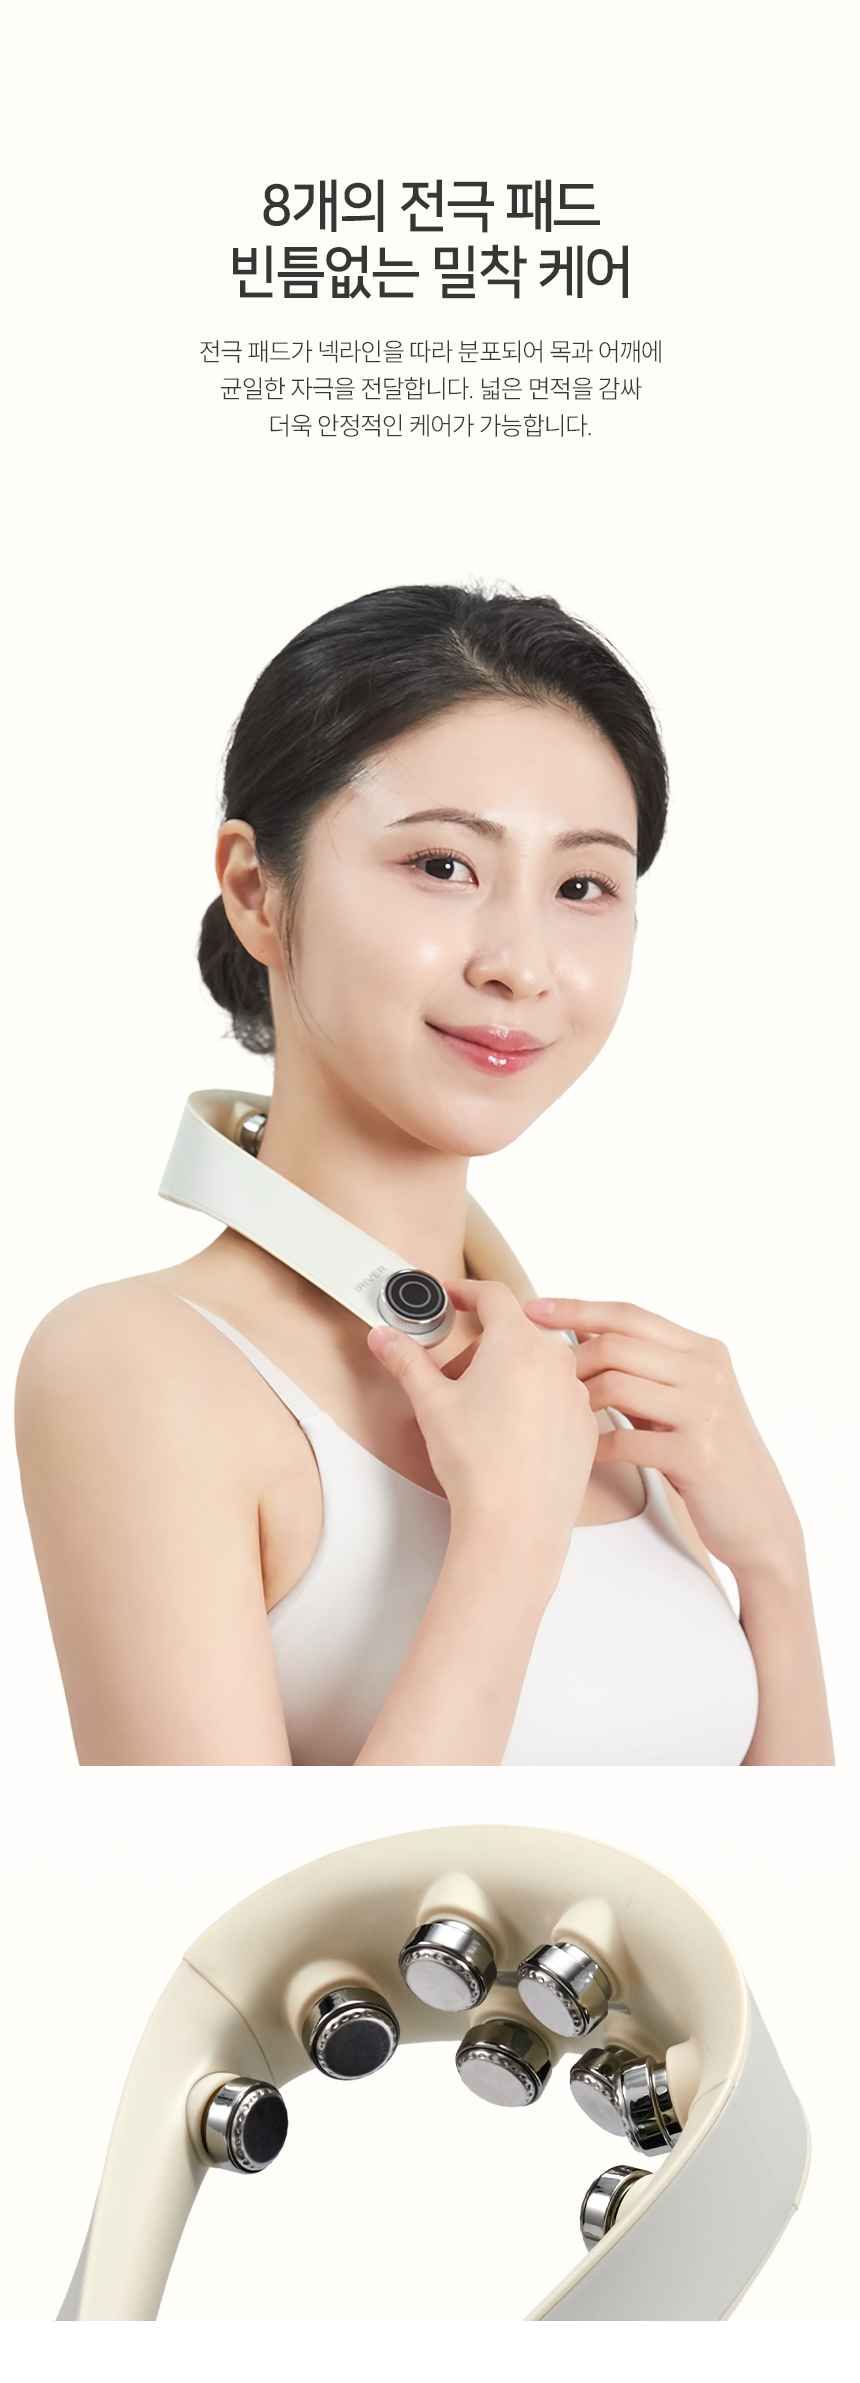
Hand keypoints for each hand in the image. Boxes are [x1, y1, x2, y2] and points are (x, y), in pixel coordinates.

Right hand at [368, 1279, 597, 1578]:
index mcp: (517, 1344)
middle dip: (481, 1347)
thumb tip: (385, 1338)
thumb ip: (406, 1360)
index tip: (452, 1296)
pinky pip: (557, 1398)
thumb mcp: (430, 1403)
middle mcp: (555, 1361)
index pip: (492, 1295)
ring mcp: (575, 1394)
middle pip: (514, 1333)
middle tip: (452, 1377)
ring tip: (482, 1410)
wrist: (516, 1521)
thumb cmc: (479, 1464)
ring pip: (538, 1366)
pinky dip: (534, 1402)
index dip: (465, 1291)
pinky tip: (511, 1434)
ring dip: (509, 1374)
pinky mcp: (584, 1425)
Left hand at [525, 1297, 803, 1578]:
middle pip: (617, 1346)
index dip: (576, 1308)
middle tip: (540, 1382)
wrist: (759, 1516)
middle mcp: (708, 1372)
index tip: (532, 1309)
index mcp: (704, 1350)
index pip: (629, 1315)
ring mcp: (705, 1411)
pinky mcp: (696, 1454)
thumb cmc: (708, 1457)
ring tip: (559, 1420)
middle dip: (570, 1361)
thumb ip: (646, 1370)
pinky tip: (582, 1456)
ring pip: (616, 1386)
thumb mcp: (686, 1401)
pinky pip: (625, 1441)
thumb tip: (581, 1334)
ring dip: (577, 1403)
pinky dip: (596, 1447)